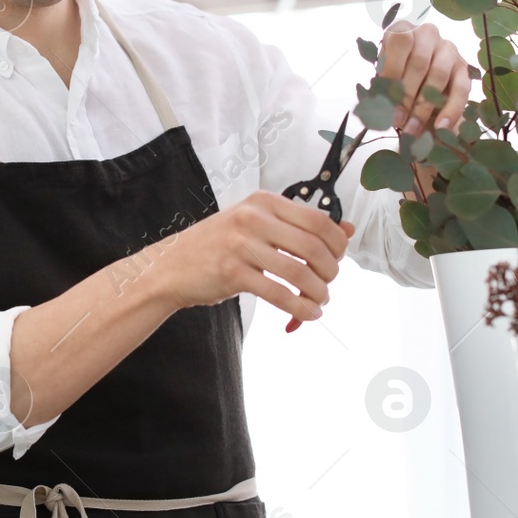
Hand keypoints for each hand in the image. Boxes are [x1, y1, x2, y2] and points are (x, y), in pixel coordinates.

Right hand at [152, 191, 354, 322]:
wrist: (170, 267)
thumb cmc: (217, 246)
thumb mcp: (257, 224)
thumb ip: (299, 225)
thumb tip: (347, 229)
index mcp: (264, 202)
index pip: (318, 220)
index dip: (337, 244)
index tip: (336, 260)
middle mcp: (253, 218)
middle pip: (314, 247)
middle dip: (330, 272)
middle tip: (327, 285)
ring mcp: (241, 245)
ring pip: (299, 272)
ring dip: (317, 294)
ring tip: (318, 303)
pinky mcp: (232, 273)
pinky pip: (279, 294)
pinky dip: (299, 309)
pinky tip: (306, 315)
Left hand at [377, 20, 470, 135]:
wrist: (418, 85)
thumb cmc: (395, 79)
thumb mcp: (383, 79)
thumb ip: (381, 89)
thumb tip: (375, 108)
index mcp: (403, 30)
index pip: (400, 42)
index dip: (392, 70)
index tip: (385, 99)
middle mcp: (427, 34)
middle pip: (419, 62)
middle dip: (406, 95)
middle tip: (397, 120)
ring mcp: (448, 48)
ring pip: (438, 76)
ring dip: (424, 106)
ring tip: (412, 129)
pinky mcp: (463, 67)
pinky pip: (461, 89)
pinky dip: (450, 110)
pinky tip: (441, 128)